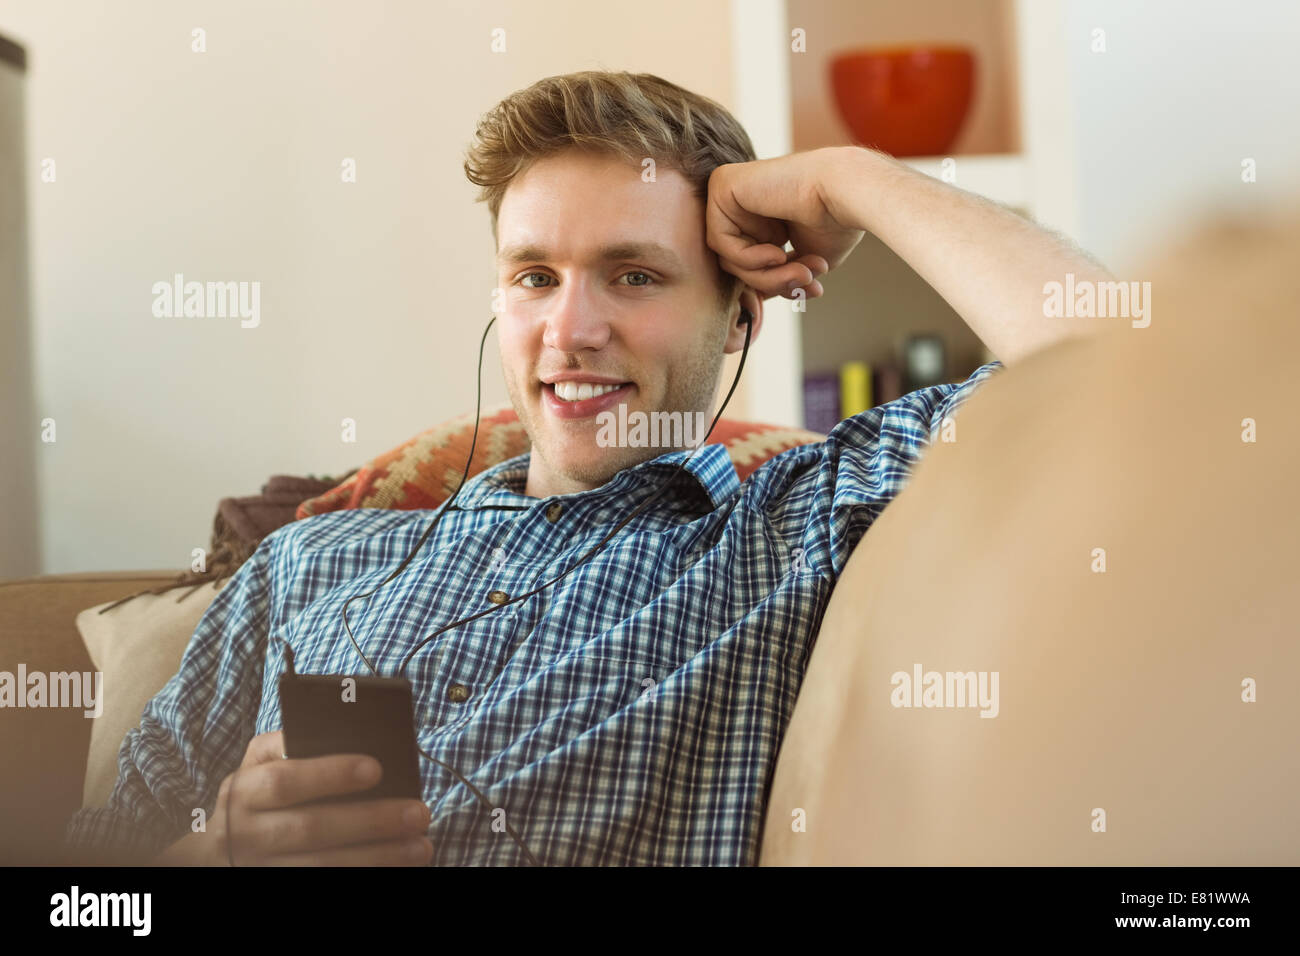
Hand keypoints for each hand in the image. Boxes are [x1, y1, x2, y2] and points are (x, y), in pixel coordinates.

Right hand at [154, 730, 432, 865]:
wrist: (214, 853)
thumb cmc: (255, 795)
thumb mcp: (258, 765)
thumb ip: (290, 745)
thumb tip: (348, 732)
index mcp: (244, 791)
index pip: (284, 781)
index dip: (329, 774)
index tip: (376, 768)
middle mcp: (247, 834)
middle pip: (312, 828)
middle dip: (371, 821)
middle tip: (420, 813)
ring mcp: (260, 868)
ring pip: (322, 866)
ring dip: (377, 857)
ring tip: (421, 846)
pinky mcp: (274, 887)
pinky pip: (322, 885)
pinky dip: (362, 876)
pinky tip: (396, 867)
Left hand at [705, 147, 865, 301]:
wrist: (847, 192)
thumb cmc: (836, 223)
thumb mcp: (804, 261)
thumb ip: (777, 275)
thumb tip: (757, 295)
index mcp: (763, 215)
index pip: (751, 263)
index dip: (775, 284)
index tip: (807, 290)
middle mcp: (744, 202)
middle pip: (737, 263)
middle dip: (771, 281)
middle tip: (805, 282)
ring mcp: (730, 191)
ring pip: (728, 256)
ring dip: (764, 276)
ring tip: (799, 272)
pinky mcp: (722, 184)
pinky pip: (718, 240)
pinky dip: (748, 258)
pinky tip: (777, 253)